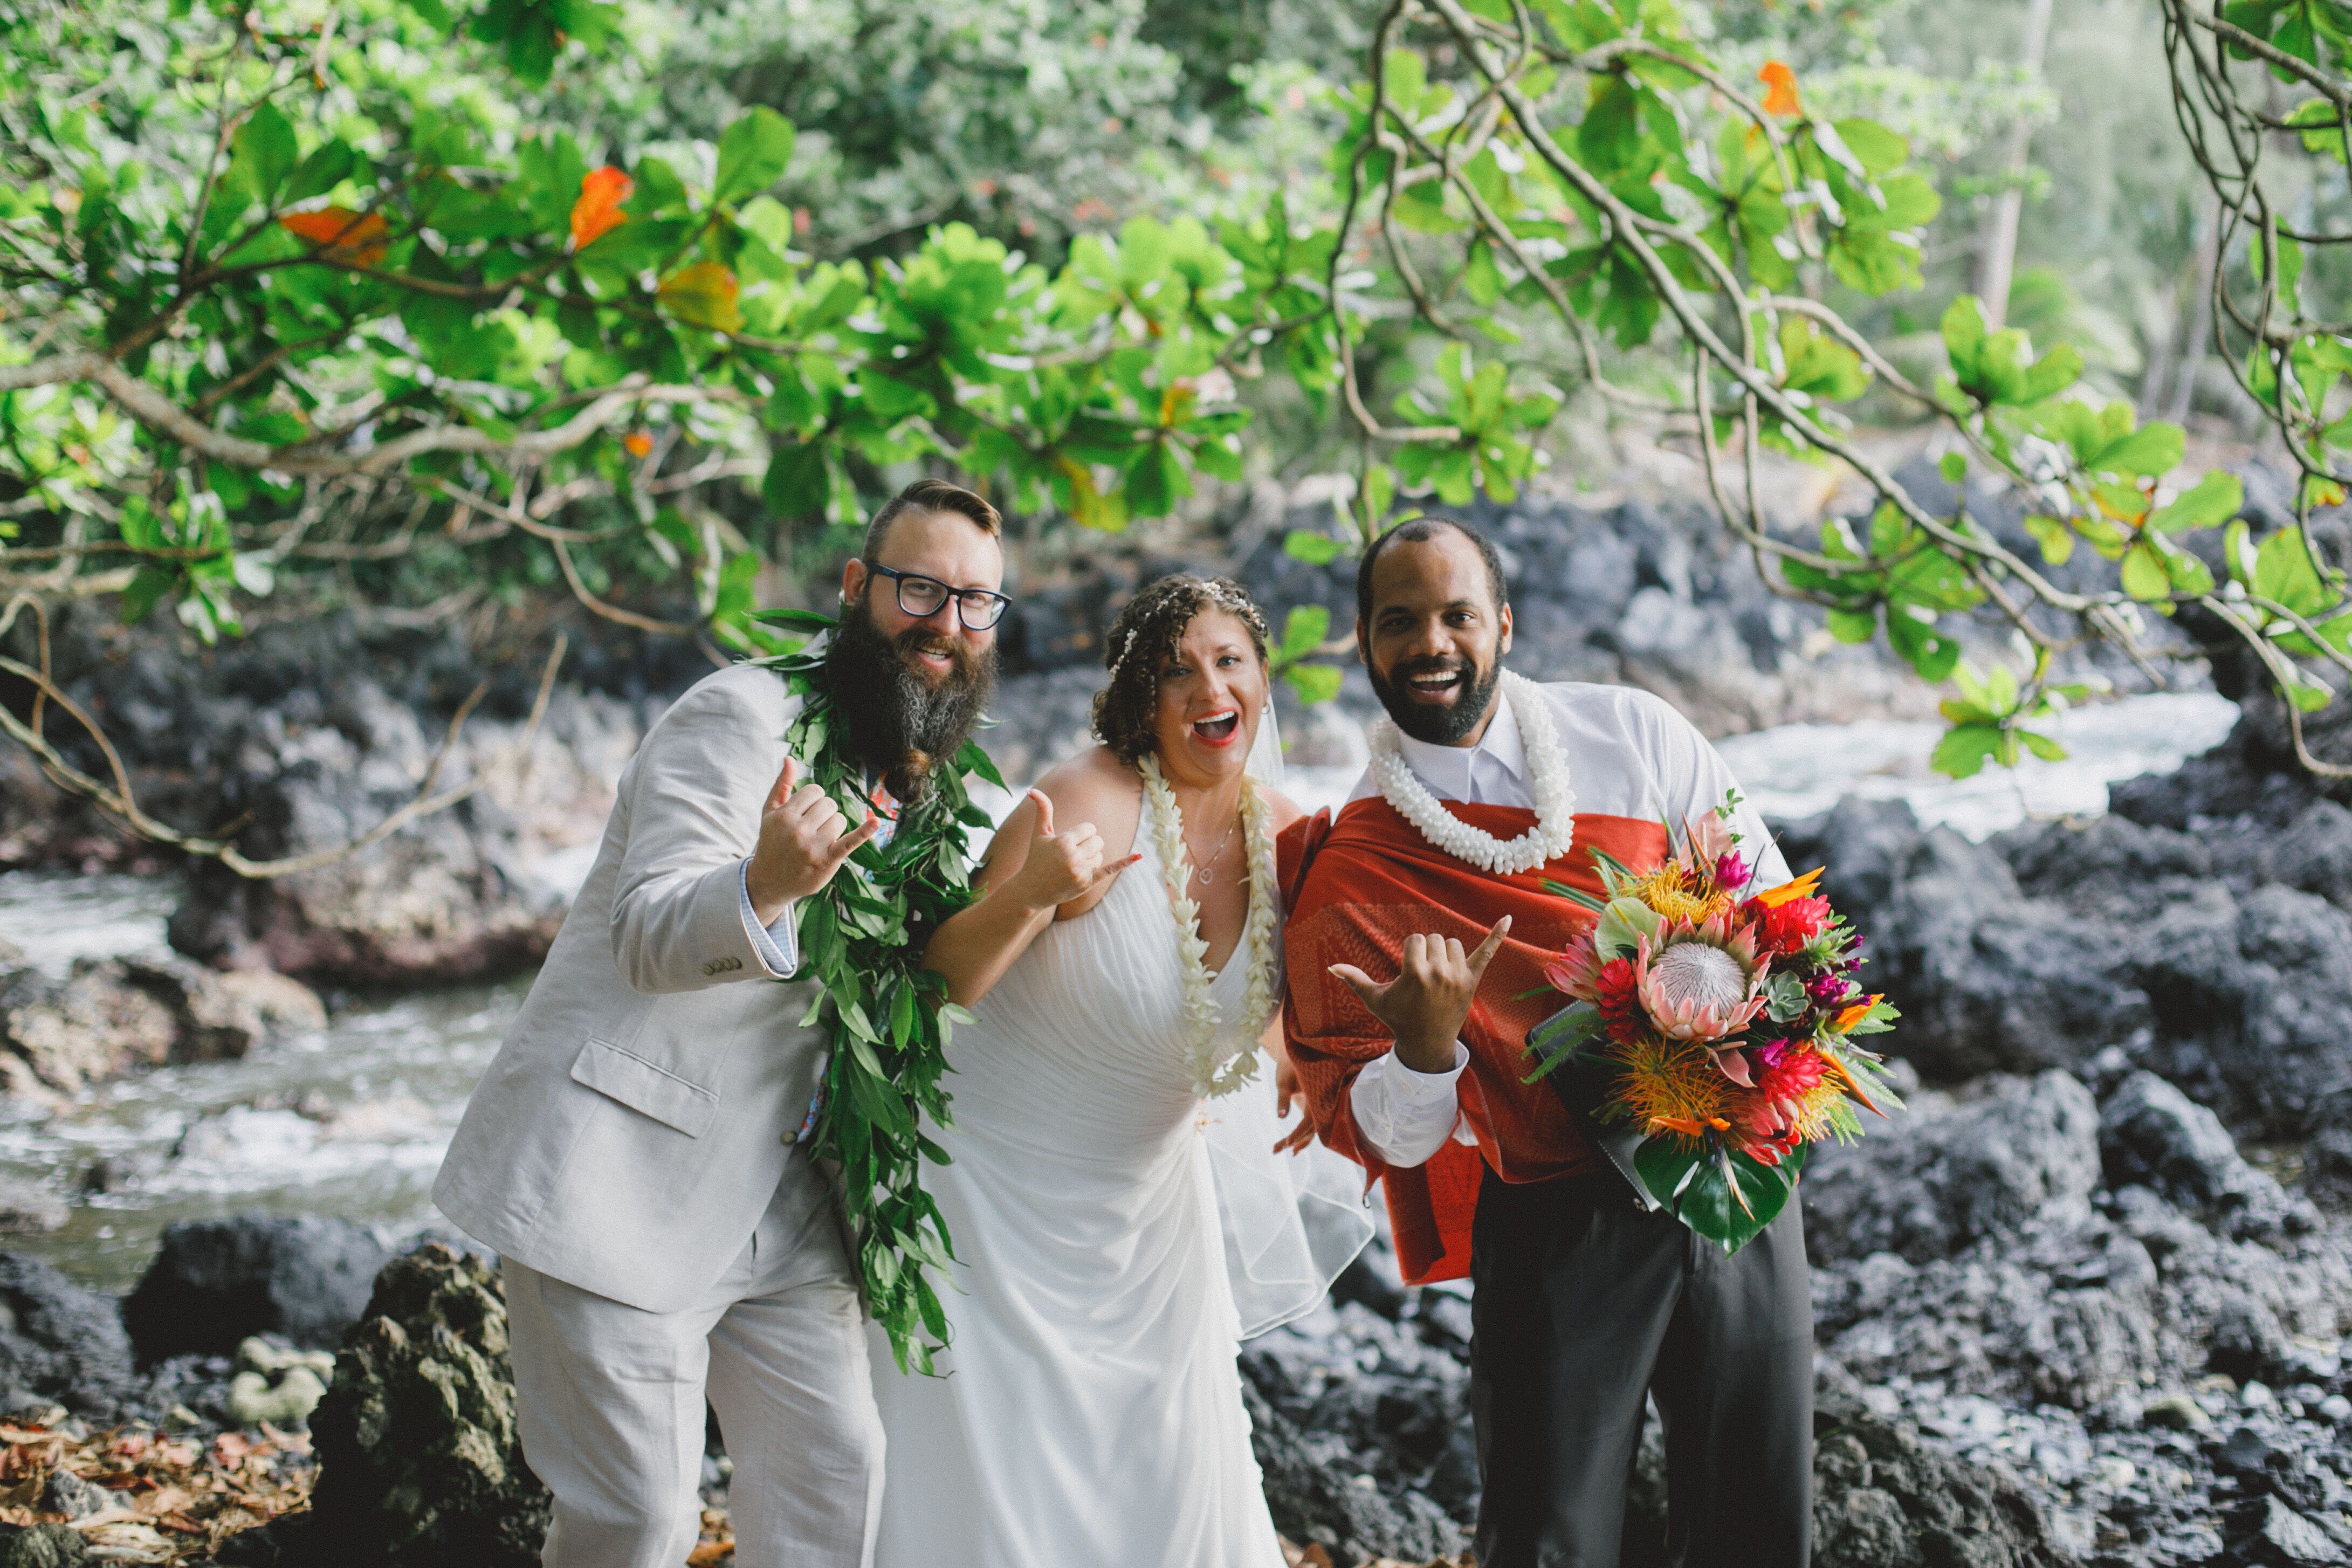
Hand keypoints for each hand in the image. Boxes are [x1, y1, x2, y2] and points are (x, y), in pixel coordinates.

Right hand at [745, 758, 881, 921]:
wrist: (769, 881)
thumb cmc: (772, 842)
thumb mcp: (770, 813)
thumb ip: (781, 785)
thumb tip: (789, 758)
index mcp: (784, 815)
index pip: (815, 791)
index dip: (814, 800)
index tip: (807, 812)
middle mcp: (797, 830)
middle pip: (829, 804)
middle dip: (824, 814)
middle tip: (811, 829)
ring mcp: (812, 847)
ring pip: (839, 819)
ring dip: (833, 828)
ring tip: (818, 840)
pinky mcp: (827, 861)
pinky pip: (849, 842)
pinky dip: (864, 832)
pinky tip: (875, 822)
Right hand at [1006, 788, 1137, 911]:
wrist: (1031, 891)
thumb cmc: (1035, 859)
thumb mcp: (1039, 833)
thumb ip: (1042, 810)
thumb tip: (1031, 789)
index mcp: (1062, 842)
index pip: (1089, 828)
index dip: (1082, 833)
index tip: (1070, 841)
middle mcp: (1072, 857)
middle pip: (1098, 840)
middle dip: (1088, 844)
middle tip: (1072, 854)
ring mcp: (1081, 872)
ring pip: (1100, 855)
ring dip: (1090, 858)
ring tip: (1073, 865)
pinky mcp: (1087, 883)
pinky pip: (1110, 869)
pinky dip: (1125, 862)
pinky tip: (1139, 855)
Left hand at [1270, 1046, 1313, 1155]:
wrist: (1296, 1052)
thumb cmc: (1289, 1065)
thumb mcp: (1283, 1081)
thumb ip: (1283, 1099)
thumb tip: (1281, 1117)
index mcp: (1317, 1098)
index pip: (1308, 1122)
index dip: (1298, 1134)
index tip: (1286, 1144)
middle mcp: (1320, 1105)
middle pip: (1309, 1130)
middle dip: (1293, 1141)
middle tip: (1274, 1150)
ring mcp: (1316, 1107)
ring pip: (1309, 1129)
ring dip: (1295, 1141)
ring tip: (1275, 1150)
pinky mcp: (1311, 1107)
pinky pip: (1309, 1125)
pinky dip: (1300, 1135)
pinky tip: (1291, 1146)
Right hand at [1329, 916, 1511, 1074]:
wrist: (1427, 1043)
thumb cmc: (1399, 1018)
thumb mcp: (1375, 999)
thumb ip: (1355, 980)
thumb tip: (1332, 967)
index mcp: (1415, 973)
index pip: (1415, 940)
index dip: (1410, 952)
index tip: (1409, 971)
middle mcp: (1439, 973)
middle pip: (1434, 939)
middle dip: (1426, 952)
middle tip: (1423, 977)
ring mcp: (1459, 977)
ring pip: (1453, 944)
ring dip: (1445, 953)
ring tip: (1438, 973)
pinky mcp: (1472, 980)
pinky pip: (1487, 953)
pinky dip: (1497, 935)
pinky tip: (1508, 919)